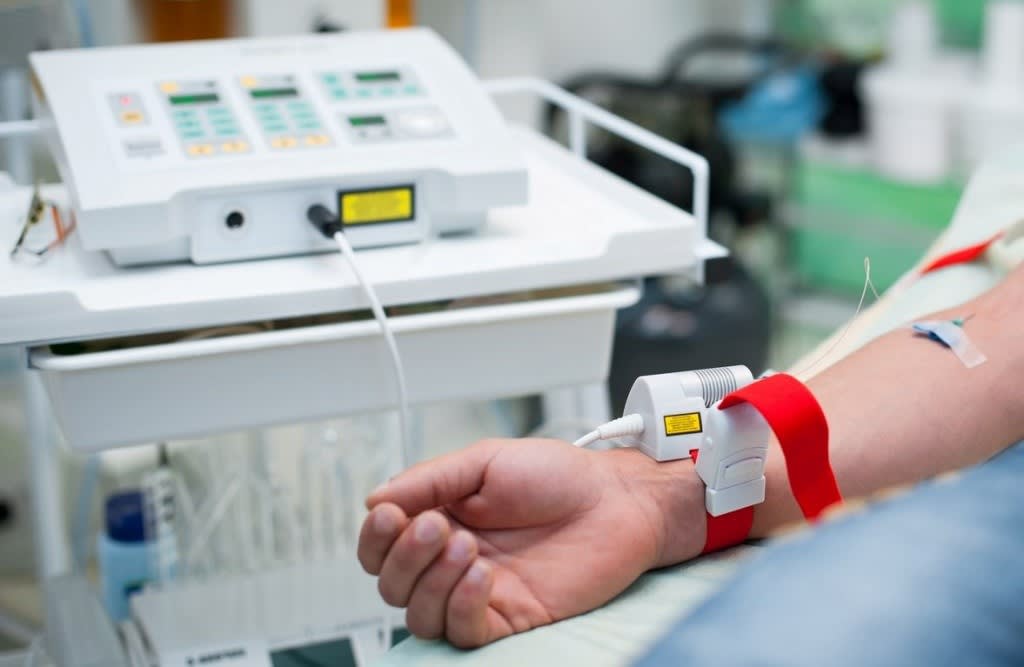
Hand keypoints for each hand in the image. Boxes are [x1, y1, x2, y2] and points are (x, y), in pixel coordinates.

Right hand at [358, 438, 705, 646]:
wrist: (617, 499)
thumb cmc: (560, 474)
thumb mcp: (485, 460)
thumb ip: (429, 480)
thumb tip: (375, 500)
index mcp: (442, 518)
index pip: (383, 546)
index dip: (376, 537)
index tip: (390, 515)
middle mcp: (453, 559)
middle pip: (392, 584)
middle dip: (404, 557)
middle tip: (436, 526)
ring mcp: (479, 592)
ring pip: (420, 614)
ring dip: (430, 582)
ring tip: (466, 547)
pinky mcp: (509, 619)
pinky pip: (463, 632)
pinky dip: (460, 607)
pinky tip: (480, 576)